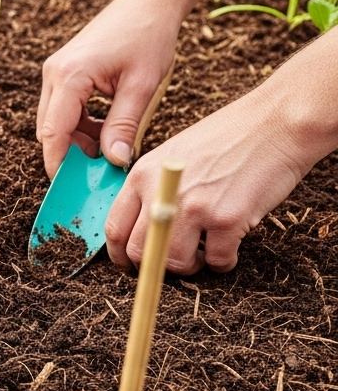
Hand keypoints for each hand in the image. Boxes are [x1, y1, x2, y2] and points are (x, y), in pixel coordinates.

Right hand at [36, 0, 187, 175]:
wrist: (149, 1)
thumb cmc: (148, 36)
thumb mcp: (142, 86)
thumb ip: (124, 125)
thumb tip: (115, 161)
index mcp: (69, 76)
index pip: (53, 132)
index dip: (59, 163)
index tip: (72, 187)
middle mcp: (55, 74)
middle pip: (50, 129)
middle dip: (71, 153)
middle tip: (101, 170)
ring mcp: (57, 71)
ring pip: (56, 121)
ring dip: (78, 139)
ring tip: (111, 146)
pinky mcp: (65, 71)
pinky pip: (64, 108)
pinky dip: (81, 124)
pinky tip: (107, 128)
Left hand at [104, 88, 311, 273]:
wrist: (276, 123)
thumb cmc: (228, 137)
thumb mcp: (172, 154)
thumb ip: (153, 188)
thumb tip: (143, 230)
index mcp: (143, 175)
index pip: (115, 228)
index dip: (120, 254)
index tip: (131, 264)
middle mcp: (162, 193)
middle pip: (140, 251)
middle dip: (155, 265)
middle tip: (175, 260)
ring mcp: (194, 208)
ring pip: (174, 263)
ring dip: (190, 266)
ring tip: (205, 251)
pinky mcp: (227, 220)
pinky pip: (217, 261)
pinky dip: (224, 262)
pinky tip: (231, 247)